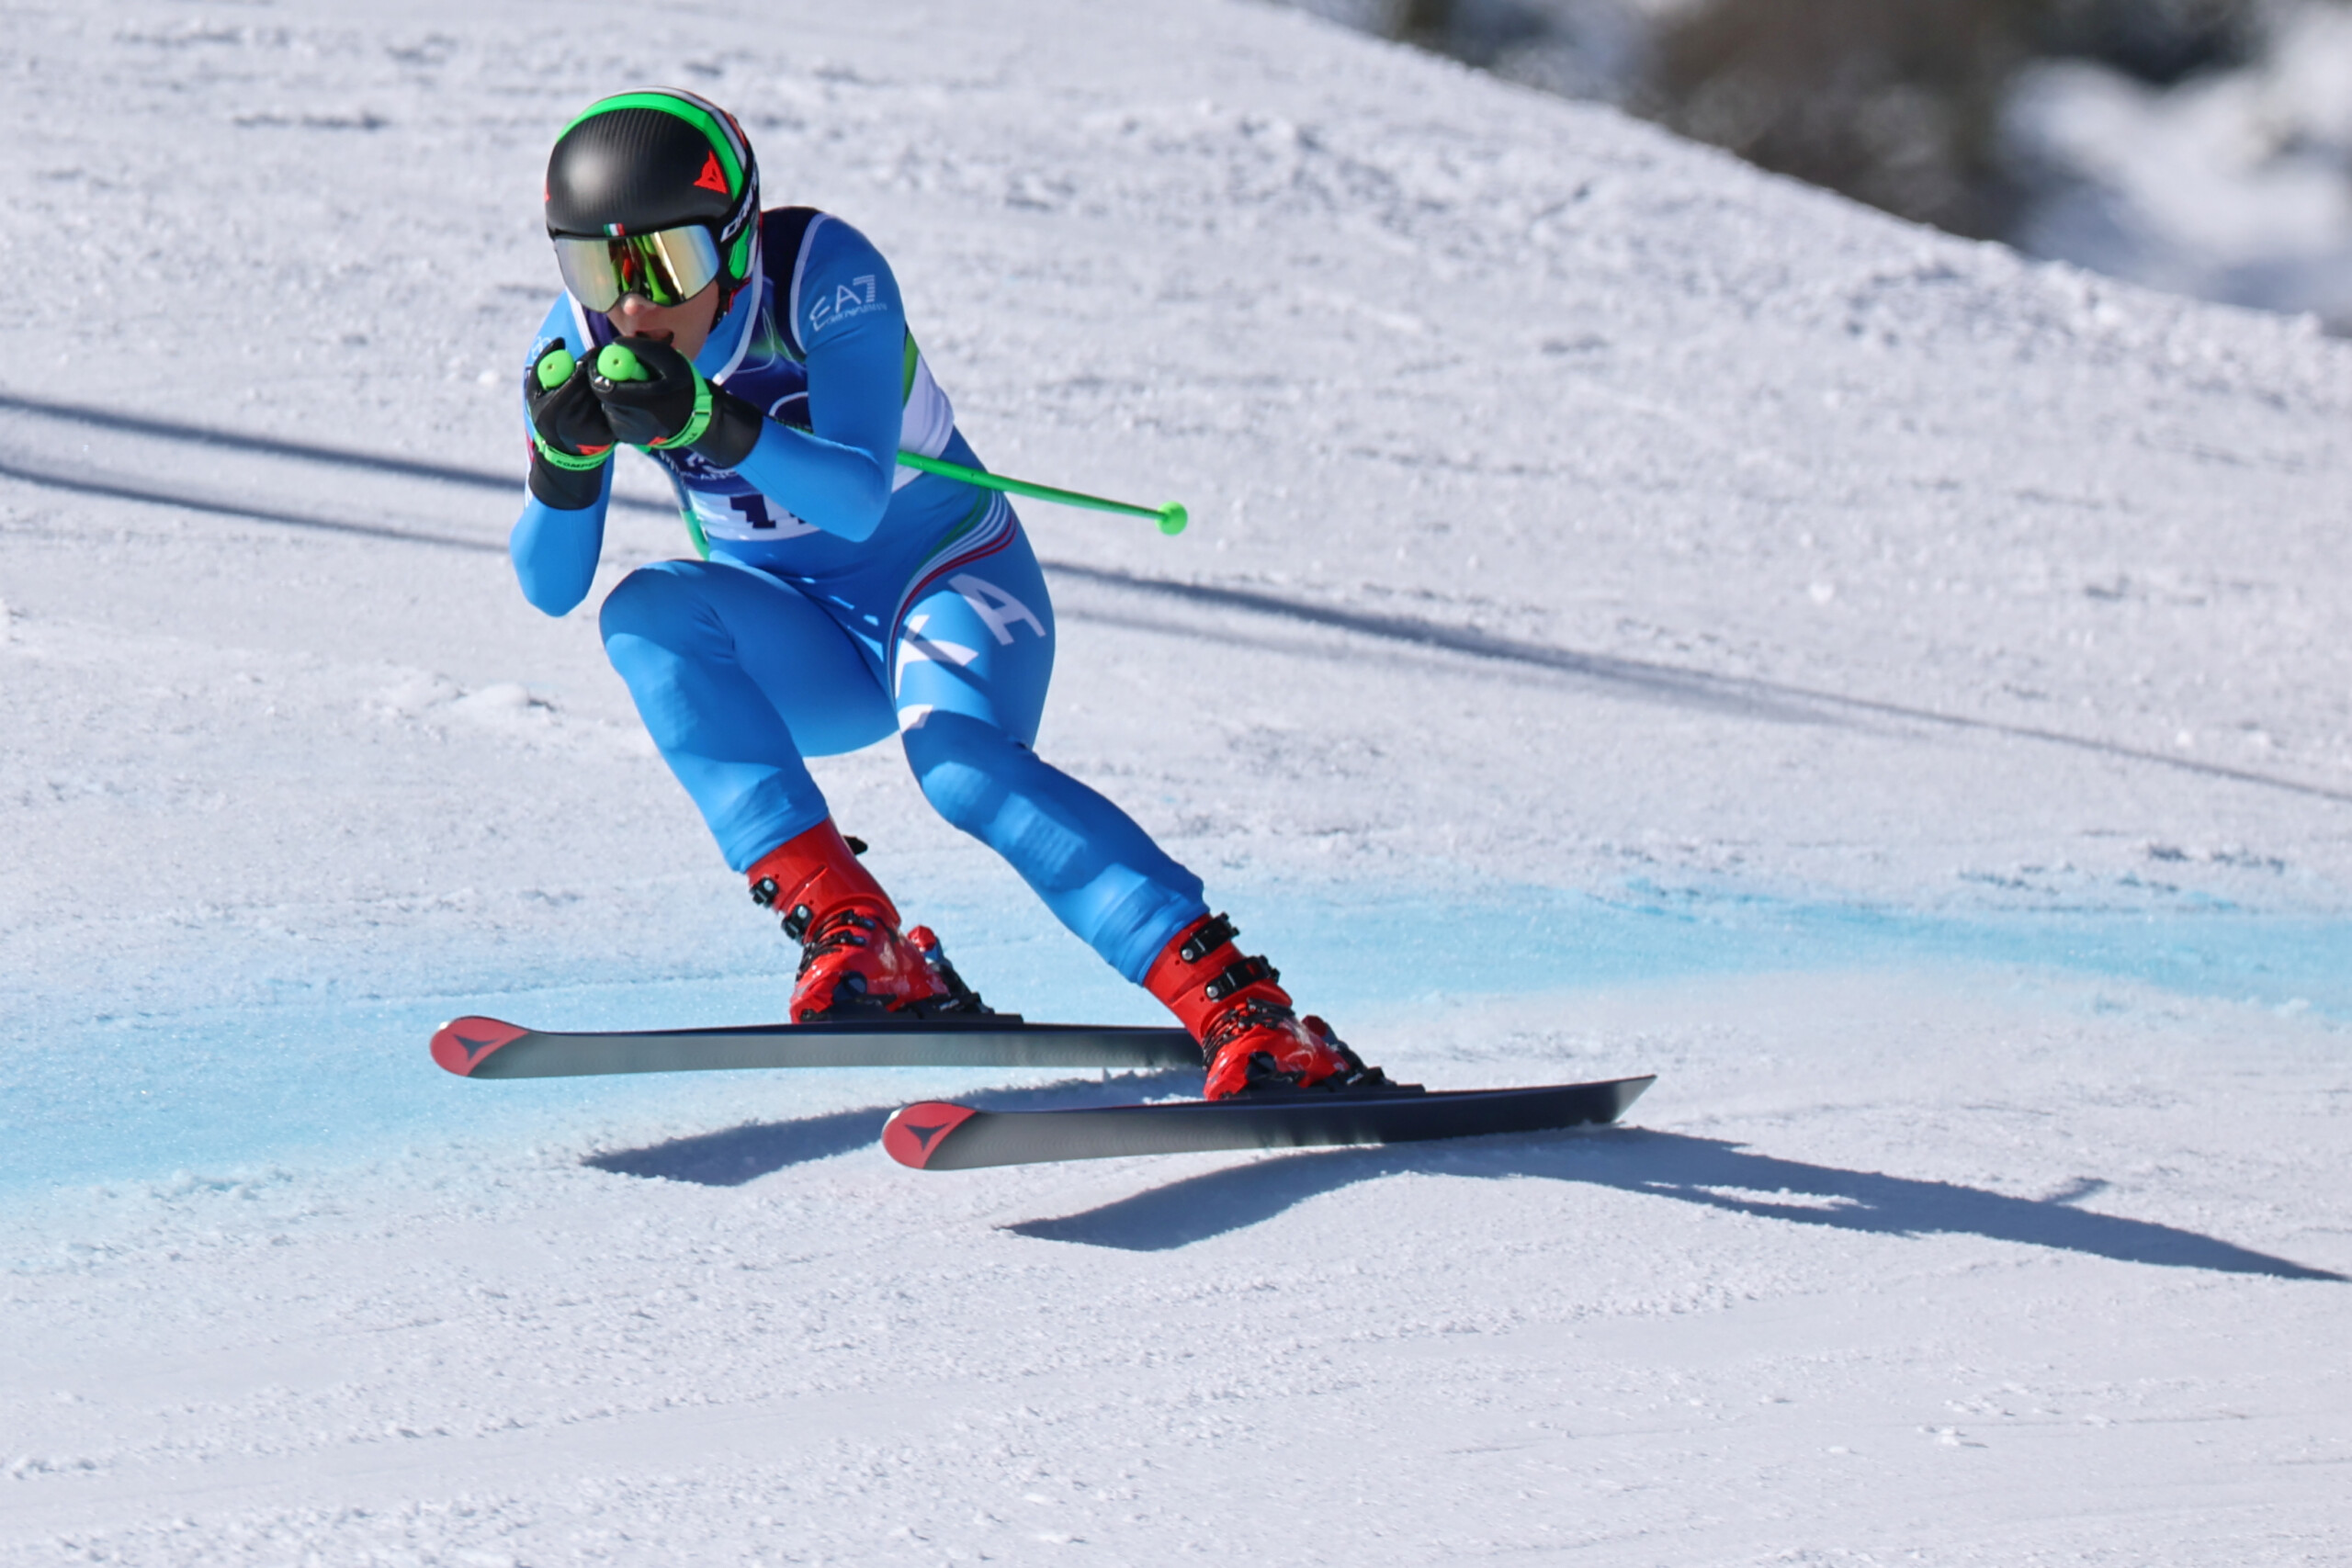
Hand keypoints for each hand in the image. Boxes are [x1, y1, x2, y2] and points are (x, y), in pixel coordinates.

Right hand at [524, 344, 612, 509]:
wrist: (566, 453)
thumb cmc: (547, 415)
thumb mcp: (535, 393)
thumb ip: (544, 364)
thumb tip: (560, 341)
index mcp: (554, 408)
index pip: (578, 377)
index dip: (589, 361)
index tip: (596, 351)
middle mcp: (575, 421)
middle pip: (596, 384)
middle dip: (603, 369)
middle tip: (608, 359)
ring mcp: (593, 429)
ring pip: (609, 394)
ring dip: (612, 383)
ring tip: (610, 379)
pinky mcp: (609, 434)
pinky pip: (617, 407)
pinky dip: (617, 398)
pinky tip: (615, 399)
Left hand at [590, 337, 707, 448]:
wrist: (693, 419)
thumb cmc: (682, 386)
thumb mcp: (670, 360)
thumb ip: (642, 349)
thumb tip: (613, 345)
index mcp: (645, 402)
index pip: (604, 387)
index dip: (597, 372)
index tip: (601, 361)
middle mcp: (634, 422)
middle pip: (602, 395)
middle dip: (608, 380)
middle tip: (621, 373)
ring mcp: (628, 432)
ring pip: (605, 405)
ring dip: (614, 393)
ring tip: (635, 390)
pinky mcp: (625, 437)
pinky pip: (611, 415)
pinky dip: (618, 405)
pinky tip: (636, 404)